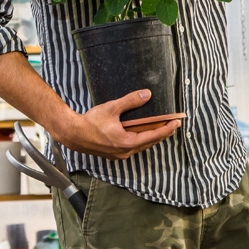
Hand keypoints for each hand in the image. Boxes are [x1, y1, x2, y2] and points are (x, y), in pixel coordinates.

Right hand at [52, 89, 180, 160]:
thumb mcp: (112, 108)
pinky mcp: (113, 154)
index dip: (167, 129)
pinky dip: (140, 140)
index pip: (153, 136)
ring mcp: (119, 154)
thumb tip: (146, 94)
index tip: (177, 123)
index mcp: (127, 142)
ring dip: (151, 137)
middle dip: (162, 133)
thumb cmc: (90, 122)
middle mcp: (125, 151)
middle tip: (172, 125)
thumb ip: (130, 101)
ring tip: (160, 128)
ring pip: (141, 146)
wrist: (72, 134)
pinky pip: (132, 147)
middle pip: (149, 142)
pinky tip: (140, 133)